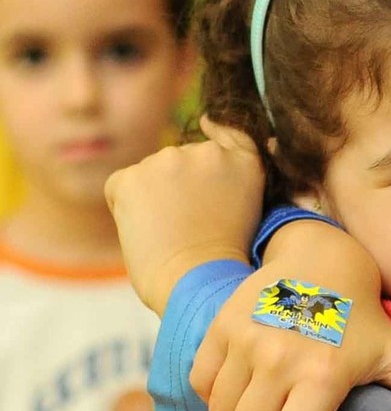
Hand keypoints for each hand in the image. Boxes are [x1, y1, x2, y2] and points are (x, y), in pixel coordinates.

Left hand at [105, 118, 265, 315]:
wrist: (197, 286)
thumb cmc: (226, 264)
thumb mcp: (249, 212)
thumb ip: (232, 177)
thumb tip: (211, 125)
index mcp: (242, 163)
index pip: (229, 133)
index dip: (217, 134)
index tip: (210, 131)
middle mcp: (206, 154)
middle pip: (183, 161)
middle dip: (180, 186)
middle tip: (189, 227)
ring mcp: (166, 161)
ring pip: (151, 174)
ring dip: (154, 198)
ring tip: (170, 235)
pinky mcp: (130, 177)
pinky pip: (121, 187)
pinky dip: (126, 209)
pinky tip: (146, 234)